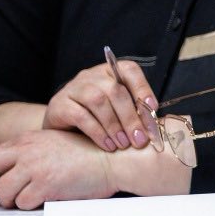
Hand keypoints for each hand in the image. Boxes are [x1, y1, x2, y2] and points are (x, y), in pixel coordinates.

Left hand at [0, 129, 117, 207]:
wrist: (115, 157)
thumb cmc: (89, 155)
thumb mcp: (53, 146)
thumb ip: (29, 156)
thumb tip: (6, 179)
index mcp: (27, 141)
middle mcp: (27, 151)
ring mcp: (35, 167)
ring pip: (5, 193)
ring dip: (15, 200)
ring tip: (35, 196)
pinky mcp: (46, 183)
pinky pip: (25, 203)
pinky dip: (34, 205)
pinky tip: (50, 197)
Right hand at [42, 58, 157, 151]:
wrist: (61, 128)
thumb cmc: (96, 118)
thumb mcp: (117, 110)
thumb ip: (133, 111)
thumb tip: (155, 126)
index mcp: (110, 72)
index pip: (129, 70)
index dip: (143, 88)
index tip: (153, 109)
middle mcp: (91, 76)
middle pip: (115, 90)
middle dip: (131, 117)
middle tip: (140, 139)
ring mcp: (73, 88)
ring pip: (98, 101)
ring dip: (115, 125)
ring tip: (124, 144)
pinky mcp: (59, 105)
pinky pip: (81, 116)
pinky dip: (98, 132)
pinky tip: (108, 145)